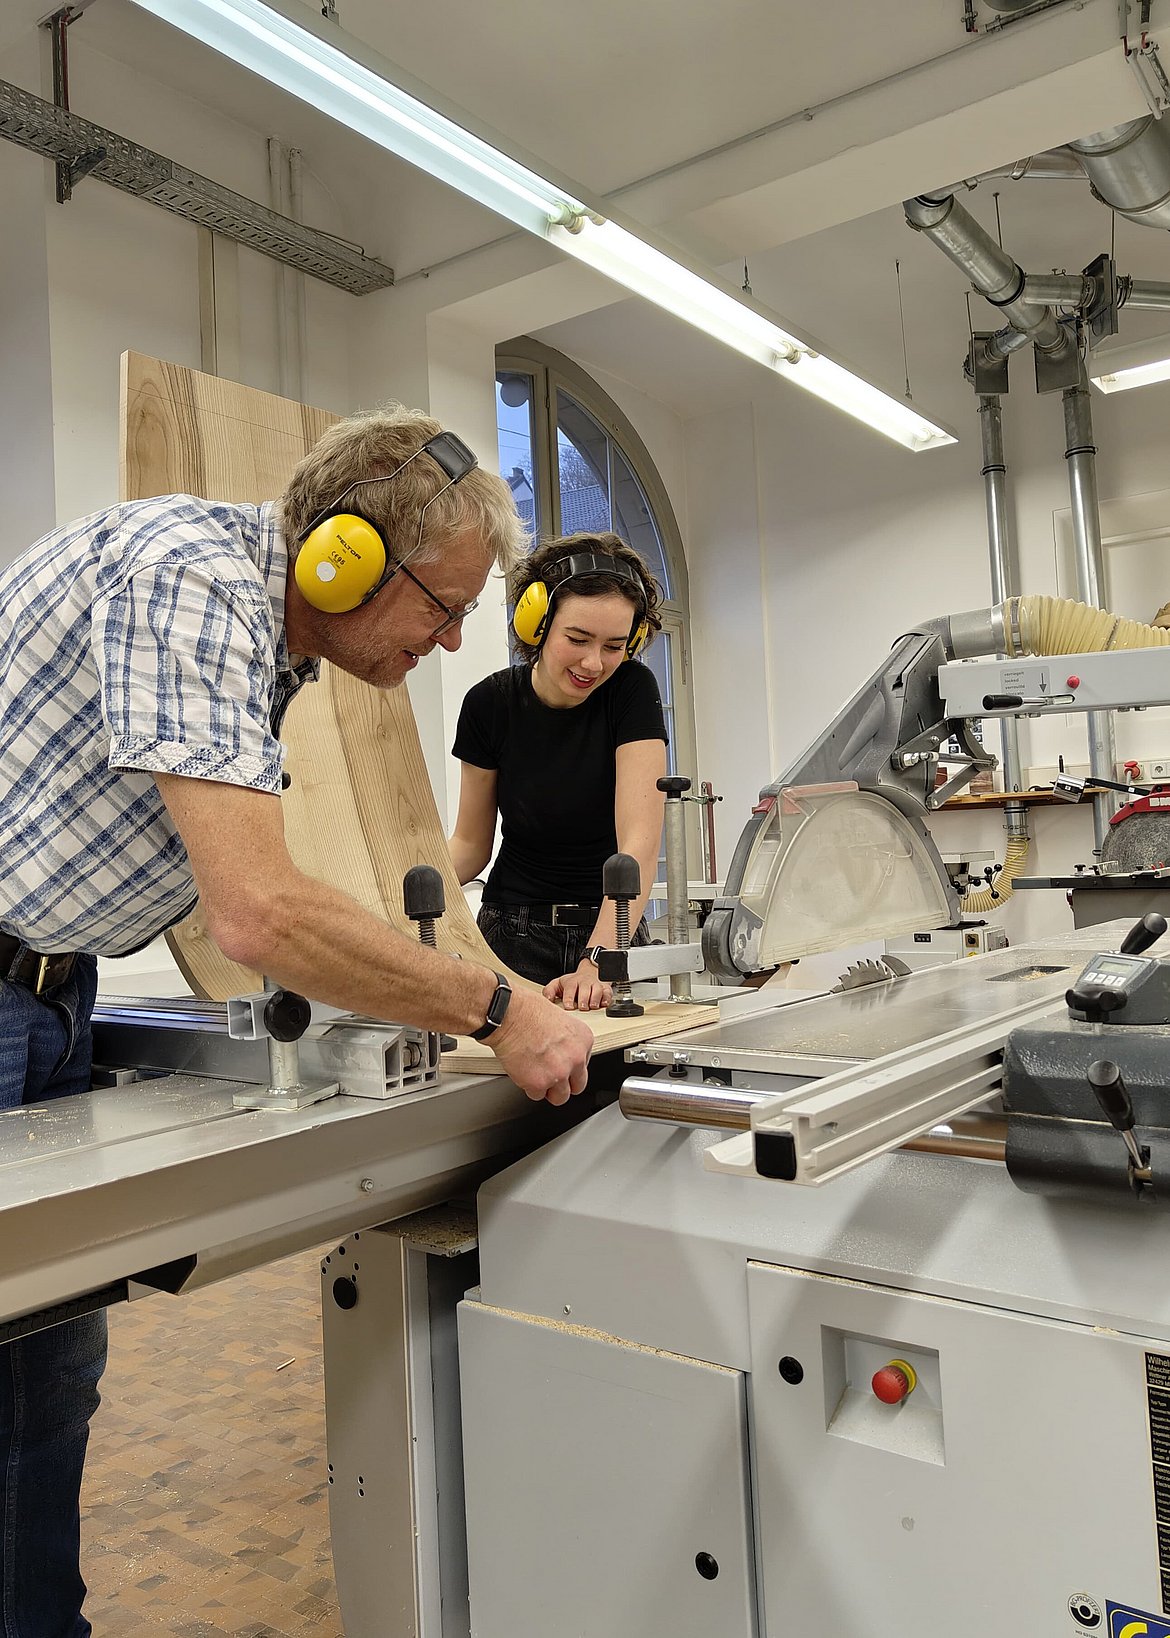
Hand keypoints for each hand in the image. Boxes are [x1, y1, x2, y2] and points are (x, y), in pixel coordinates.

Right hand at [489, 987, 592, 1104]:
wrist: (509, 1014)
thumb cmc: (528, 1011)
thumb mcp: (561, 1020)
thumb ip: (567, 1042)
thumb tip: (564, 1055)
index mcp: (583, 1041)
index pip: (584, 1065)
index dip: (569, 1066)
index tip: (560, 1063)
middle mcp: (575, 1058)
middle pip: (577, 1086)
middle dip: (564, 1084)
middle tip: (551, 1076)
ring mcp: (558, 1073)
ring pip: (560, 1097)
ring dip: (548, 1089)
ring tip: (536, 1076)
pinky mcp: (538, 1084)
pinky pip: (537, 1096)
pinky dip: (529, 1087)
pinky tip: (524, 1072)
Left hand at [543, 961, 612, 1011]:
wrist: (588, 974)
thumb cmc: (572, 984)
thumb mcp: (558, 984)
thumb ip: (549, 991)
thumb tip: (547, 999)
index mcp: (572, 982)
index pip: (570, 988)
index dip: (569, 998)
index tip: (568, 1006)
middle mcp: (584, 983)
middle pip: (585, 989)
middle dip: (584, 999)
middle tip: (582, 1007)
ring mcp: (595, 985)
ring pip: (597, 990)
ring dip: (595, 999)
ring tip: (592, 1006)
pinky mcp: (605, 989)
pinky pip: (608, 993)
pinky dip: (607, 998)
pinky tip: (604, 1004)